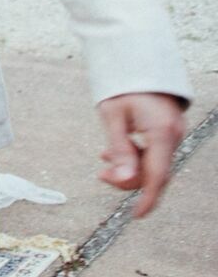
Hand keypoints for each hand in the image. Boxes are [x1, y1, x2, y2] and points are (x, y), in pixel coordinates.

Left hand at [98, 92, 185, 217]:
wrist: (137, 60)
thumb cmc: (122, 86)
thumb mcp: (112, 116)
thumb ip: (119, 149)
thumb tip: (124, 180)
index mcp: (161, 132)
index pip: (157, 176)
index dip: (147, 198)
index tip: (136, 215)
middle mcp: (173, 135)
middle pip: (155, 172)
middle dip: (130, 180)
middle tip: (102, 175)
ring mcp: (173, 132)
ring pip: (153, 163)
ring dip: (131, 167)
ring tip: (104, 162)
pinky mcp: (168, 130)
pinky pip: (154, 151)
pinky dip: (136, 156)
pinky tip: (114, 153)